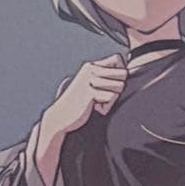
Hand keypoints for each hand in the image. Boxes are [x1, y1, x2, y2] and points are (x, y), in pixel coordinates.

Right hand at [34, 53, 126, 185]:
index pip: (119, 62)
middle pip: (122, 74)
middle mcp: (90, 69)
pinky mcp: (88, 90)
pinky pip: (111, 95)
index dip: (118, 77)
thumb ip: (107, 83)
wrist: (59, 123)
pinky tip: (93, 111)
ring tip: (95, 107)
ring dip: (111, 99)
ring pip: (118, 85)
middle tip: (100, 102)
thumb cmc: (78, 113)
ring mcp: (89, 78)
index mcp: (91, 67)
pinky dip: (106, 105)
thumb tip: (125, 69)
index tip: (107, 92)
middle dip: (116, 90)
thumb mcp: (92, 95)